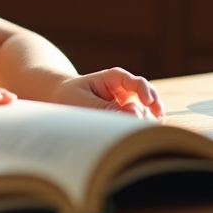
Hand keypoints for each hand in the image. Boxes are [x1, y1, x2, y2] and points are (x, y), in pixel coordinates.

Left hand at [49, 68, 164, 120]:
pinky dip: (138, 128)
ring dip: (145, 121)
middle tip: (150, 121)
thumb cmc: (69, 95)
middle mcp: (124, 89)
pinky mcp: (124, 115)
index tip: (146, 103)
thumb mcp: (82, 100)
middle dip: (153, 109)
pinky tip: (134, 134)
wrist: (60, 99)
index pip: (136, 82)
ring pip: (146, 111)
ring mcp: (126, 102)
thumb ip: (105, 108)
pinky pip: (138, 121)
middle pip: (149, 96)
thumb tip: (132, 115)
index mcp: (114, 78)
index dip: (145, 92)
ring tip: (135, 130)